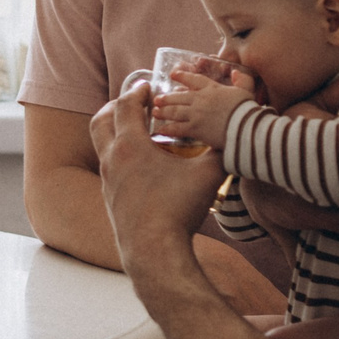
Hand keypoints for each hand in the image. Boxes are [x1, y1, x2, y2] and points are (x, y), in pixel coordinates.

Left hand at [91, 80, 226, 275]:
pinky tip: (141, 166)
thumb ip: (222, 152)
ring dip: (115, 132)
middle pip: (101, 121)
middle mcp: (111, 159)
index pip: (126, 106)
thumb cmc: (178, 210)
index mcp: (130, 146)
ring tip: (139, 133)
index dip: (137, 91)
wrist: (153, 252)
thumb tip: (237, 137)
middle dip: (116, 107)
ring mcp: (106, 180)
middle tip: (135, 104)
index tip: (149, 86)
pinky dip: (119, 156)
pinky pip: (108, 167)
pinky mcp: (109, 198)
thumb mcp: (208, 175)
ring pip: (102, 145)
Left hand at [151, 67, 255, 150]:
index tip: (173, 74)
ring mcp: (196, 114)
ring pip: (174, 111)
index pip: (194, 80)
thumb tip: (235, 72)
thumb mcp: (246, 90)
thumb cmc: (247, 109)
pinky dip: (168, 129)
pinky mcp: (195, 129)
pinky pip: (177, 128)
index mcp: (212, 89)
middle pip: (179, 97)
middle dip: (167, 98)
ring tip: (155, 111)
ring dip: (163, 111)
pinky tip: (160, 130)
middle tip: (157, 99)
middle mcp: (201, 100)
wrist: (246, 127)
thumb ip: (242, 80)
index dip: (182, 76)